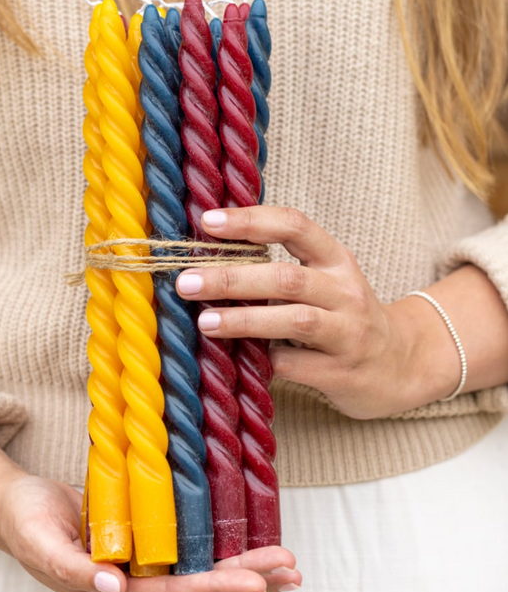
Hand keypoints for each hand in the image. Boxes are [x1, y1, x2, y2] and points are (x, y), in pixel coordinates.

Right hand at [0, 474, 301, 591]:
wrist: (19, 509)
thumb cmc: (26, 522)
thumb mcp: (40, 541)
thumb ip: (72, 569)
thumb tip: (113, 590)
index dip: (212, 589)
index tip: (253, 581)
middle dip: (245, 582)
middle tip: (287, 570)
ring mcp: (139, 575)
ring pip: (200, 580)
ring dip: (244, 574)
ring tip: (285, 567)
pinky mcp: (144, 555)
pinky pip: (189, 561)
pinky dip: (222, 556)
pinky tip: (249, 551)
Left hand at [175, 206, 460, 419]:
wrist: (404, 364)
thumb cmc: (345, 316)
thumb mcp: (325, 282)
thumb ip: (279, 270)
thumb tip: (208, 263)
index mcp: (336, 260)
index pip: (294, 226)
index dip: (250, 220)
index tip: (208, 221)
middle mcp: (345, 291)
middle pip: (286, 277)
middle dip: (232, 278)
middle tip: (187, 281)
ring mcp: (348, 332)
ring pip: (294, 319)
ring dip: (244, 320)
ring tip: (205, 322)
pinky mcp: (343, 371)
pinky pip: (295, 364)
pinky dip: (263, 360)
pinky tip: (236, 359)